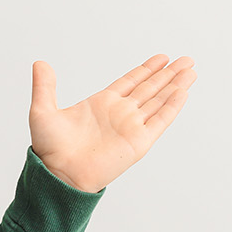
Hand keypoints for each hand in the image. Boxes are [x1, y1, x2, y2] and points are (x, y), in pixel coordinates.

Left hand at [29, 54, 195, 192]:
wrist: (59, 174)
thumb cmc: (49, 148)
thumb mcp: (42, 111)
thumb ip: (45, 86)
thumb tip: (39, 63)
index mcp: (101, 104)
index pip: (130, 82)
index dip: (147, 69)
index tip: (162, 58)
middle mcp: (120, 114)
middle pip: (150, 89)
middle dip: (168, 74)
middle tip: (186, 59)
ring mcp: (131, 127)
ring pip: (159, 101)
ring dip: (176, 86)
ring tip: (191, 70)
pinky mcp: (139, 142)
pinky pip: (160, 120)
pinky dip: (173, 106)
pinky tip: (183, 92)